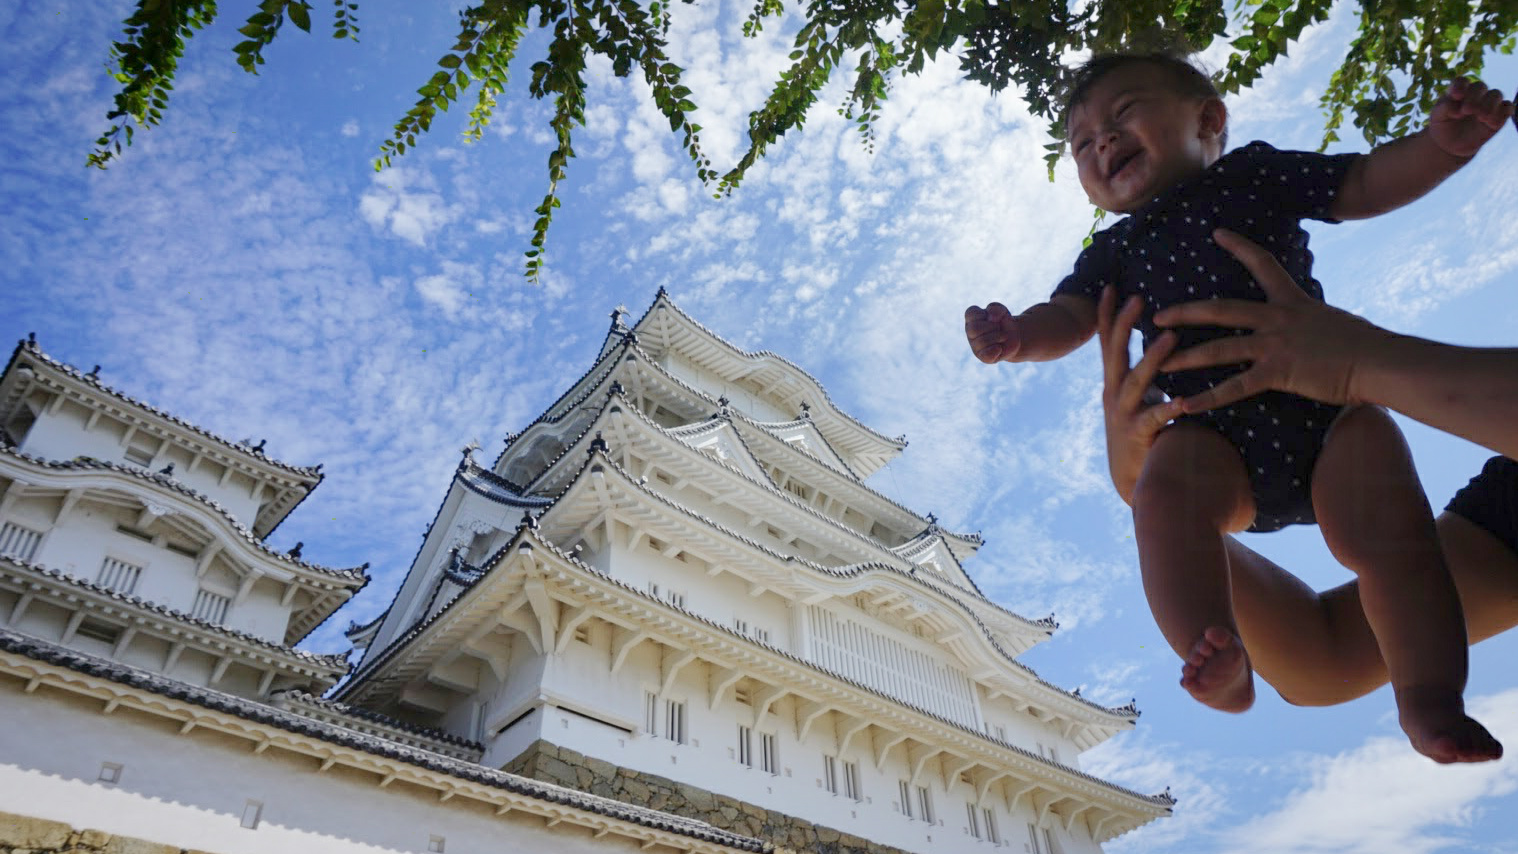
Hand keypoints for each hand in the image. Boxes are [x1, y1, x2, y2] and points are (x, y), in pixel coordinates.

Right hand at [964, 302, 1020, 362]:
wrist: (1015, 336)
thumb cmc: (1004, 322)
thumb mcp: (1002, 310)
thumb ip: (996, 309)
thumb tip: (991, 318)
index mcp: (971, 319)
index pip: (971, 313)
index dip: (984, 314)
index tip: (992, 317)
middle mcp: (970, 333)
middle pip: (974, 329)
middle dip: (992, 327)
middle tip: (999, 327)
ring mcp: (975, 346)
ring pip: (982, 341)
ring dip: (998, 337)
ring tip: (1003, 337)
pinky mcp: (983, 357)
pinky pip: (987, 355)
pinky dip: (996, 350)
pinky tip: (1000, 347)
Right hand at [1097, 285, 1183, 503]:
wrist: (1132, 478)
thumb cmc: (1141, 431)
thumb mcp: (1137, 396)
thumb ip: (1143, 371)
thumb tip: (1161, 341)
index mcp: (1115, 381)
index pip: (1108, 342)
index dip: (1106, 315)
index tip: (1110, 286)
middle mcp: (1114, 393)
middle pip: (1115, 354)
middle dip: (1123, 325)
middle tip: (1137, 298)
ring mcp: (1123, 414)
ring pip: (1136, 382)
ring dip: (1152, 359)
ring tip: (1170, 337)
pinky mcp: (1137, 436)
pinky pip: (1153, 419)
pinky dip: (1167, 409)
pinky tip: (1182, 401)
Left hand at [1155, 229, 1392, 412]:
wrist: (1379, 361)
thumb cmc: (1364, 345)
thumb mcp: (1332, 320)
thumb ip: (1310, 319)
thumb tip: (1311, 320)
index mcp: (1291, 301)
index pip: (1263, 264)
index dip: (1239, 246)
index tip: (1217, 232)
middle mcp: (1277, 318)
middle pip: (1220, 308)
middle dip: (1185, 312)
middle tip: (1157, 316)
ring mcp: (1275, 345)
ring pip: (1219, 348)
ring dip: (1185, 358)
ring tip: (1157, 365)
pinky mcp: (1278, 372)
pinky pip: (1234, 387)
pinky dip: (1208, 398)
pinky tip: (1185, 405)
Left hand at [1427, 78, 1513, 159]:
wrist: (1450, 145)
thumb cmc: (1443, 126)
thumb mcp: (1437, 117)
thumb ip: (1444, 107)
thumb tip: (1458, 108)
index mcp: (1458, 91)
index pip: (1461, 81)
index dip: (1460, 85)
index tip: (1456, 96)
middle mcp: (1475, 94)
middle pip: (1480, 86)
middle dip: (1474, 97)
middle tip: (1467, 111)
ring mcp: (1488, 103)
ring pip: (1496, 94)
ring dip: (1489, 104)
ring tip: (1481, 118)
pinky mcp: (1499, 115)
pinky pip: (1507, 108)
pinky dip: (1503, 113)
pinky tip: (1491, 124)